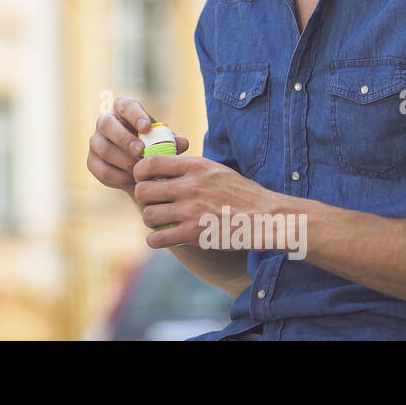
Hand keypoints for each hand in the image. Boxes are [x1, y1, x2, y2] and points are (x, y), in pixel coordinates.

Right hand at [87, 96, 187, 196]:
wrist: (139, 170)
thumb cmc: (153, 148)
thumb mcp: (164, 142)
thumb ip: (172, 141)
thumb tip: (182, 142)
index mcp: (124, 110)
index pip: (125, 106)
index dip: (134, 115)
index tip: (147, 127)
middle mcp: (105, 122)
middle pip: (106, 124)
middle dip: (123, 138)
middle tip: (140, 151)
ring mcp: (95, 141)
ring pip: (103, 149)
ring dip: (123, 160)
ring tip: (140, 170)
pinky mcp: (92, 161)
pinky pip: (102, 169)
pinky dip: (118, 176)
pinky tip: (132, 180)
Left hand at [134, 153, 279, 249]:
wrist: (265, 217)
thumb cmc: (241, 194)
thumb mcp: (216, 170)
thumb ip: (189, 169)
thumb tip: (162, 168)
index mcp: (195, 167)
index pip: (151, 163)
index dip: (140, 172)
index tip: (144, 179)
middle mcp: (190, 187)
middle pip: (143, 191)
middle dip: (144, 198)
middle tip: (153, 203)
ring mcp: (191, 211)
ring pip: (148, 215)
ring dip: (151, 220)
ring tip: (161, 221)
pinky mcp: (193, 234)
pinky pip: (157, 239)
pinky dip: (155, 240)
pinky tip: (163, 238)